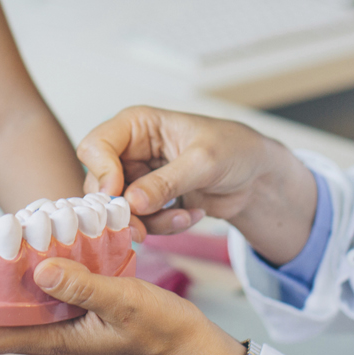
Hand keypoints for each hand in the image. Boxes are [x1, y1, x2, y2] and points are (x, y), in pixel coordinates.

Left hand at [0, 257, 246, 354]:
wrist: (191, 349)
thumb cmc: (162, 330)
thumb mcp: (124, 302)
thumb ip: (83, 286)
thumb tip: (37, 269)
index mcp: (51, 339)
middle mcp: (47, 334)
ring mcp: (58, 325)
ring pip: (0, 314)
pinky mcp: (73, 313)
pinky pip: (26, 302)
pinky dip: (3, 287)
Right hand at [79, 106, 316, 261]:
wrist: (257, 176)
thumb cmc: (234, 149)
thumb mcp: (203, 161)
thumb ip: (166, 182)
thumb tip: (131, 202)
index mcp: (137, 125)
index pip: (96, 146)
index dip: (101, 172)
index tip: (117, 196)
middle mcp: (131, 151)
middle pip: (100, 184)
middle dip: (123, 209)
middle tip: (142, 228)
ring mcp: (138, 178)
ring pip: (120, 209)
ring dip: (150, 222)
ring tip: (186, 217)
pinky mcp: (150, 202)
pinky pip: (141, 222)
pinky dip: (164, 226)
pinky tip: (192, 215)